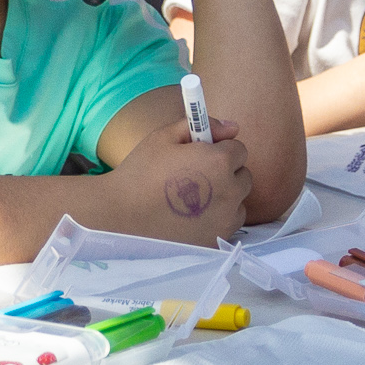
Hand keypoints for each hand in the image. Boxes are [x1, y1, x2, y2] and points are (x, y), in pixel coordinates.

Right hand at [108, 116, 251, 244]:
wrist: (121, 216)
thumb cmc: (140, 173)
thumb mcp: (164, 137)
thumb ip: (201, 124)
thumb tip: (232, 126)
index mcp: (219, 161)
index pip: (239, 149)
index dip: (220, 149)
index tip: (201, 155)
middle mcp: (230, 190)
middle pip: (243, 175)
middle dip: (226, 172)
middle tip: (196, 176)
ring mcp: (226, 218)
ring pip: (239, 201)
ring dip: (225, 196)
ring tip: (194, 198)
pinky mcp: (217, 239)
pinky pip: (229, 223)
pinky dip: (218, 218)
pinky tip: (193, 217)